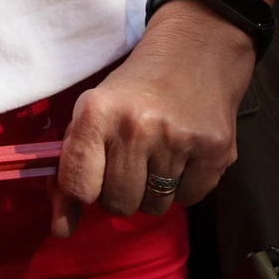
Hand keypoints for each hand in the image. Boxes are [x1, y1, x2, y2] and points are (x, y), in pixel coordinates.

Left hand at [50, 7, 254, 236]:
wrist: (197, 49)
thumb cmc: (135, 87)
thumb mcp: (93, 112)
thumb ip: (71, 168)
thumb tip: (61, 230)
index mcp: (97, 113)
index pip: (77, 187)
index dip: (79, 194)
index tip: (87, 185)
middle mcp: (137, 127)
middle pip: (118, 205)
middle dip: (120, 191)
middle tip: (130, 161)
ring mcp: (179, 140)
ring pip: (154, 206)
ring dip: (153, 190)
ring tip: (159, 155)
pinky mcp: (216, 151)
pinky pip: (189, 199)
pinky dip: (184, 186)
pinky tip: (184, 155)